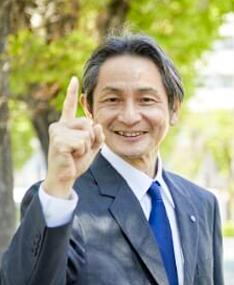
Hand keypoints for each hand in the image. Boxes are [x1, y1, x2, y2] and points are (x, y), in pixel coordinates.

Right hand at [42, 77, 104, 198]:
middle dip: (91, 138)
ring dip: (86, 147)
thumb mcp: (92, 147)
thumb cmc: (76, 162)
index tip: (74, 79)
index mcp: (67, 125)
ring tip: (75, 153)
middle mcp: (60, 125)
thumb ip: (97, 135)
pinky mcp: (59, 140)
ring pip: (87, 133)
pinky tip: (72, 156)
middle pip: (88, 122)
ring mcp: (58, 132)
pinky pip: (82, 142)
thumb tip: (97, 125)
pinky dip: (82, 151)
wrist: (65, 177)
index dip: (73, 93)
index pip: (70, 106)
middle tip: (79, 150)